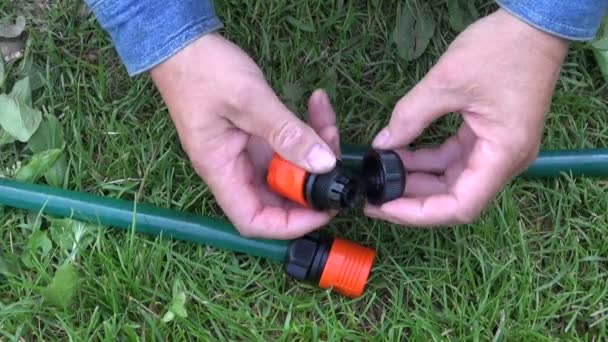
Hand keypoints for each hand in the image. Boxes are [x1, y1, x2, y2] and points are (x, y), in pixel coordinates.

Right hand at [150, 33, 340, 238]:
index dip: (290, 225)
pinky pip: (286, 145)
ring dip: (314, 152)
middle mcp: (233, 168)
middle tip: (334, 158)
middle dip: (311, 184)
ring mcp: (245, 152)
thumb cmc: (203, 71)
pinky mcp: (256, 135)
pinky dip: (306, 131)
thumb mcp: (248, 100)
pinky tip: (317, 105)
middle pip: (277, 199)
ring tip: (327, 123)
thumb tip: (324, 163)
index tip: (322, 208)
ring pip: (287, 169)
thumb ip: (286, 133)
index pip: (254, 221)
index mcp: (220, 170)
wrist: (182, 44)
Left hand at [366, 9, 568, 225]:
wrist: (535, 25)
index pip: (460, 206)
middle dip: (412, 197)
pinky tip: (401, 153)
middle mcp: (505, 161)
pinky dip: (428, 159)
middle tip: (375, 192)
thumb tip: (381, 144)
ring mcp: (498, 150)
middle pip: (454, 198)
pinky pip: (455, 159)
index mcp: (503, 155)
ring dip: (418, 178)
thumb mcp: (447, 81)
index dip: (419, 213)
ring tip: (382, 170)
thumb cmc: (501, 49)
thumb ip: (410, 116)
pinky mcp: (490, 138)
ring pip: (452, 180)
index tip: (385, 206)